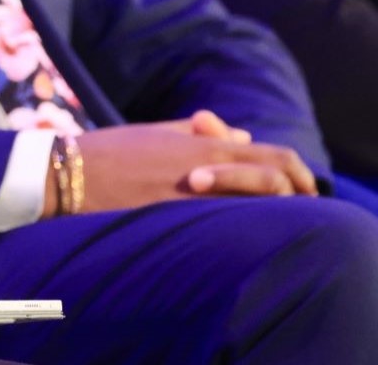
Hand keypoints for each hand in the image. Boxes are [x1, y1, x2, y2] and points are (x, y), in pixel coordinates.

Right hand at [64, 110, 318, 214]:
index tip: (306, 191)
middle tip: (304, 214)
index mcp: (207, 146)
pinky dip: (242, 234)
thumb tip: (242, 137)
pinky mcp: (180, 223)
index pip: (276, 159)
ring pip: (258, 210)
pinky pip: (226, 230)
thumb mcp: (158, 133)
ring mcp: (196, 201)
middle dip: (299, 199)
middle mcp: (210, 172)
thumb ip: (201, 134)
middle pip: (279, 185)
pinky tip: (242, 245)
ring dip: (272, 219)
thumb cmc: (111, 151)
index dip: (300, 176)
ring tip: (277, 232)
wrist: (71, 176)